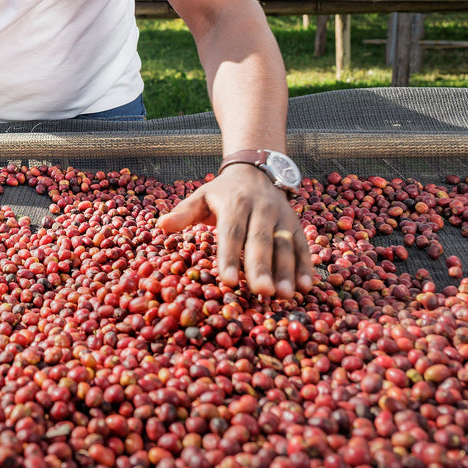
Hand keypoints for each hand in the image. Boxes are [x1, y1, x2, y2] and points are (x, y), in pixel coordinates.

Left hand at [157, 163, 313, 298]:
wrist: (255, 172)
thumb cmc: (222, 193)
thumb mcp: (201, 197)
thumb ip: (184, 213)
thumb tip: (161, 225)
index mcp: (235, 203)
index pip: (231, 232)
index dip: (229, 256)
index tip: (227, 280)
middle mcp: (261, 209)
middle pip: (261, 241)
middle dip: (262, 267)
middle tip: (262, 292)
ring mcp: (281, 217)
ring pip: (284, 245)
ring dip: (286, 271)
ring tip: (284, 295)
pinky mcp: (296, 225)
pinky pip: (301, 246)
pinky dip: (305, 267)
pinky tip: (306, 288)